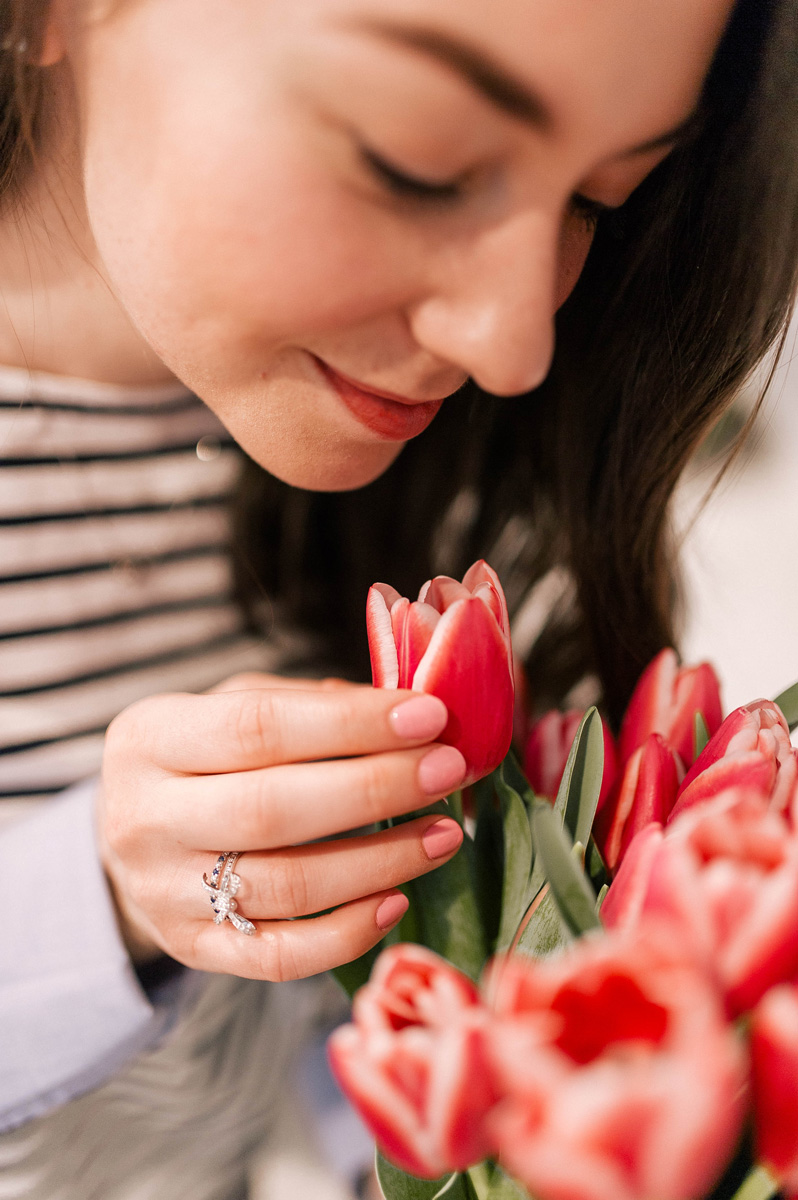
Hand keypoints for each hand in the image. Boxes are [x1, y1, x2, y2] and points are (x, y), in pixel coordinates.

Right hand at [98, 675, 465, 978]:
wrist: (137, 835)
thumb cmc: (206, 755)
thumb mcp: (234, 706)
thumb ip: (310, 705)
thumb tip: (410, 712)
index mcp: (151, 738)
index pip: (257, 727)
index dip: (350, 723)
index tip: (428, 715)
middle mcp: (144, 818)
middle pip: (271, 809)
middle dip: (374, 789)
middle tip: (448, 769)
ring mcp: (164, 894)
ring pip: (286, 886)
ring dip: (381, 861)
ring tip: (444, 834)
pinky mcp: (193, 950)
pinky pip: (281, 958)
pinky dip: (349, 933)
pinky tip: (398, 899)